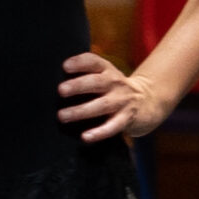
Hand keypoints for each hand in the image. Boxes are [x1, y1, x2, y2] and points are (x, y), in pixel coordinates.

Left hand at [57, 50, 173, 143]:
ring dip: (81, 111)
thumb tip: (50, 80)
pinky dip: (99, 132)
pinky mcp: (127, 118)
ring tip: (62, 116)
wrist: (148, 101)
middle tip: (61, 90)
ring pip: (102, 105)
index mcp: (107, 70)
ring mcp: (122, 101)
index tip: (65, 66)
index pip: (94, 62)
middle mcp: (115, 83)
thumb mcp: (105, 76)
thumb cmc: (114, 88)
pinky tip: (85, 137)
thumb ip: (85, 75)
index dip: (80, 62)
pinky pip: (113, 126)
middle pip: (97, 82)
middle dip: (78, 85)